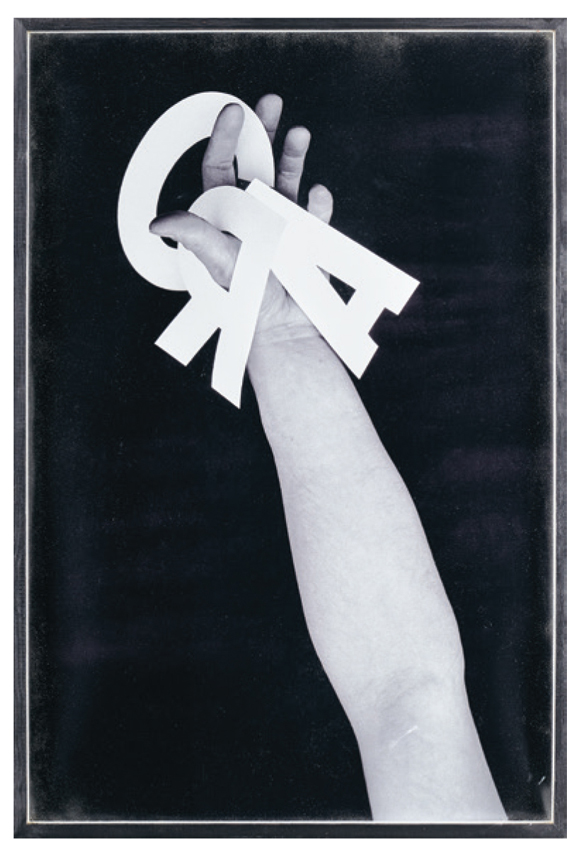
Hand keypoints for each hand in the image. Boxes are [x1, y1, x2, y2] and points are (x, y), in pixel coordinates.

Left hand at [149, 94, 333, 342]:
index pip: (219, 167)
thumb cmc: (244, 297)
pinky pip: (314, 210)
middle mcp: (251, 210)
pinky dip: (317, 202)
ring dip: (294, 155)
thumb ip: (193, 237)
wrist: (282, 326)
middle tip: (270, 101)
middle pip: (255, 161)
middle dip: (263, 130)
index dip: (225, 137)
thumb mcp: (216, 262)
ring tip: (301, 133)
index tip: (234, 111)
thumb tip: (157, 223)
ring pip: (287, 178)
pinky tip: (316, 195)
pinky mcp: (307, 234)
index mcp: (224, 213)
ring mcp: (281, 220)